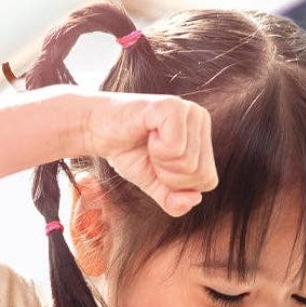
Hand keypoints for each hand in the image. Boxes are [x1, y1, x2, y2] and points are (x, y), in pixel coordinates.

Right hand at [80, 92, 218, 216]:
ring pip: (189, 164)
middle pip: (201, 174)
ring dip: (161, 162)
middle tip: (152, 154)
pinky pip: (176, 149)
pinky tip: (147, 133)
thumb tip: (194, 199)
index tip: (159, 165)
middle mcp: (201, 119)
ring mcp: (189, 110)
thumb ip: (175, 201)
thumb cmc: (130, 153)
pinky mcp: (172, 105)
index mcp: (203, 137)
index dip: (179, 185)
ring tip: (149, 143)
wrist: (97, 130)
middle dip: (170, 176)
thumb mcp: (157, 186)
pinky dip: (157, 150)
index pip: (208, 181)